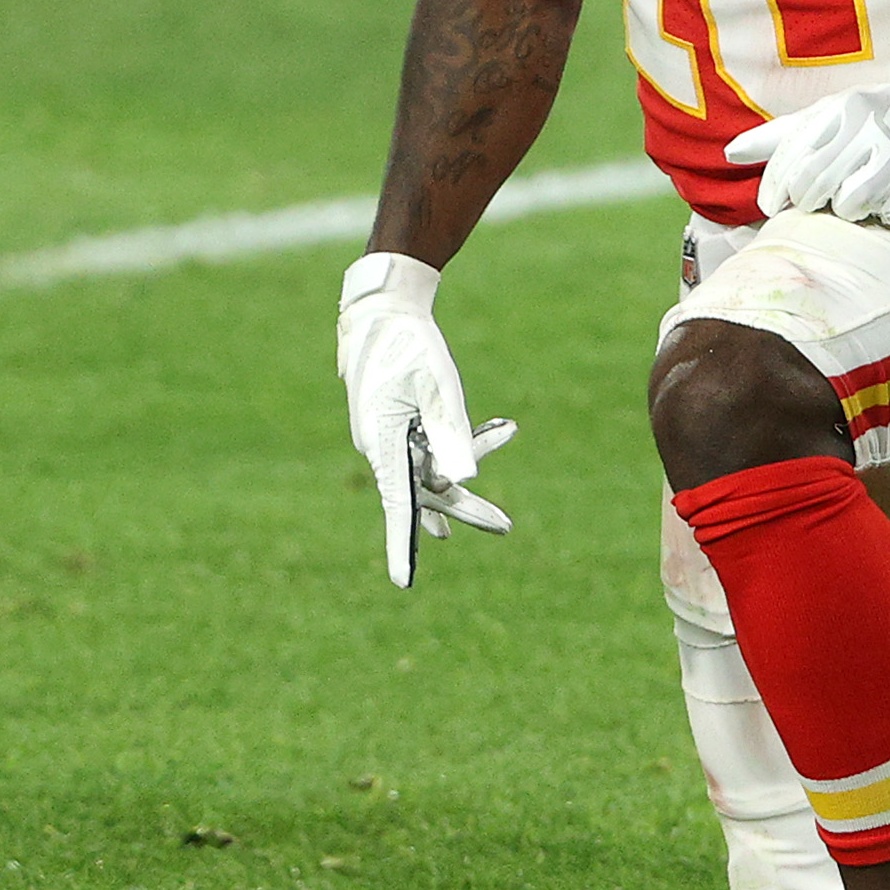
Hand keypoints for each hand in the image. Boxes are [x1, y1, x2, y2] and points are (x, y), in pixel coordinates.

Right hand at [338, 251, 515, 587]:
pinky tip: (496, 433)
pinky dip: (461, 443)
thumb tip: (461, 480)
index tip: (404, 583)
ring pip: (431, 467)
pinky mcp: (397, 424)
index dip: (402, 545)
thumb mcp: (437, 386)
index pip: (396, 504)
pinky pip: (430, 446)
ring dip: (470, 465)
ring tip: (506, 455)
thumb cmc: (408, 343)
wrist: (384, 307)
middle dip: (465, 508)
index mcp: (381, 441)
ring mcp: (388, 436)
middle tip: (507, 526)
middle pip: (425, 492)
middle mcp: (381, 446)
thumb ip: (449, 433)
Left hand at [725, 64, 889, 227]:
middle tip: (817, 206)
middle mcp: (868, 128)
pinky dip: (889, 215)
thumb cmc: (879, 117)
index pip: (791, 160)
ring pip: (852, 203)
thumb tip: (730, 153)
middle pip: (816, 185)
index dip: (775, 190)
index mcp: (838, 111)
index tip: (773, 207)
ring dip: (848, 211)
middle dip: (808, 203)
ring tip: (856, 202)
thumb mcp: (829, 114)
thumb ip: (782, 135)